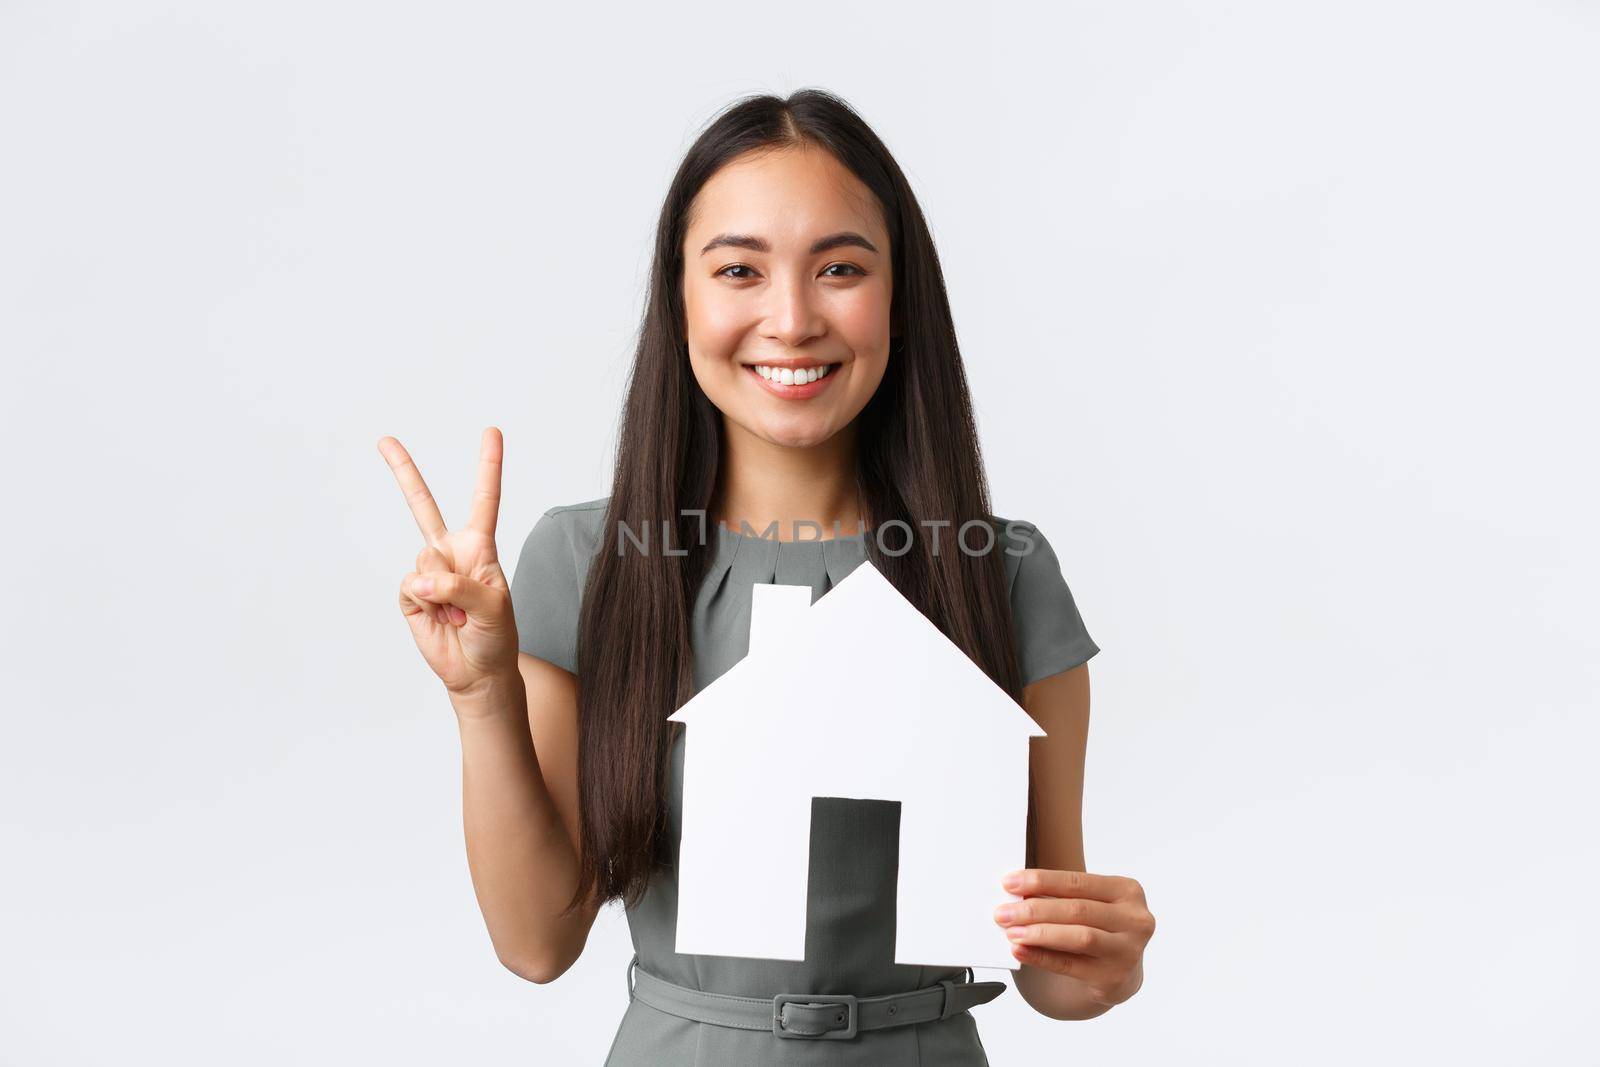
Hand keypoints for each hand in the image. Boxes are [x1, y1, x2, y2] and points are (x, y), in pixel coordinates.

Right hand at [378, 427, 517, 699]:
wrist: (477, 672)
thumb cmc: (495, 635)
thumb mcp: (493, 607)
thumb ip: (460, 585)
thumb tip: (423, 576)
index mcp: (480, 547)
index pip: (485, 500)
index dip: (488, 465)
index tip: (492, 431)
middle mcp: (451, 552)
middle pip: (423, 506)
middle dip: (403, 472)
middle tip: (384, 439)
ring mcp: (428, 572)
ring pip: (424, 562)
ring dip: (444, 592)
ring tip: (458, 614)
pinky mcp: (410, 595)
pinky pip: (411, 587)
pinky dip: (427, 604)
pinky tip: (441, 618)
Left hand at [993, 868, 1154, 1006]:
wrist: (1120, 970)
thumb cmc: (1098, 926)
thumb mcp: (1092, 904)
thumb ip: (1062, 896)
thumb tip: (1015, 893)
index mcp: (1128, 891)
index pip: (1077, 882)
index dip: (1041, 881)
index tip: (1009, 883)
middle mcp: (1135, 920)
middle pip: (1077, 910)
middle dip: (1034, 910)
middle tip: (1002, 912)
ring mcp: (1128, 951)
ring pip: (1078, 937)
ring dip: (1039, 934)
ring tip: (1010, 932)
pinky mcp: (1114, 977)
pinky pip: (1071, 966)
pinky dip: (1041, 958)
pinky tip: (1020, 951)